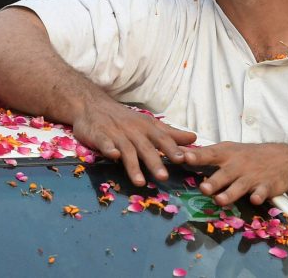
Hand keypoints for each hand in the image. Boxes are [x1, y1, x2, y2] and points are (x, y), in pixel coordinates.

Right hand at [70, 102, 196, 186]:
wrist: (93, 105)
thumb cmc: (125, 119)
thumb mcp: (148, 123)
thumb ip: (170, 133)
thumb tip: (194, 138)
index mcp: (147, 127)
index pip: (162, 139)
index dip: (172, 149)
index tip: (183, 159)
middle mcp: (133, 131)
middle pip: (145, 147)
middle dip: (154, 162)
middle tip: (163, 177)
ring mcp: (116, 133)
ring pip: (126, 150)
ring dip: (133, 165)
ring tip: (140, 182)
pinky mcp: (99, 136)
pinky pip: (104, 143)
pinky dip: (108, 148)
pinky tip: (113, 156)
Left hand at [183, 142, 287, 205]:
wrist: (282, 158)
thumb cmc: (246, 155)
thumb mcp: (227, 150)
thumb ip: (204, 155)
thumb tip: (178, 154)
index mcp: (226, 154)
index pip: (209, 154)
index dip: (196, 156)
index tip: (184, 157)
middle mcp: (238, 165)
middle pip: (223, 174)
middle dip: (213, 182)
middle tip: (203, 188)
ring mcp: (252, 176)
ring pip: (240, 186)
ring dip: (230, 193)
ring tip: (219, 200)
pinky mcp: (267, 186)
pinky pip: (262, 192)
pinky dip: (259, 196)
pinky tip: (255, 200)